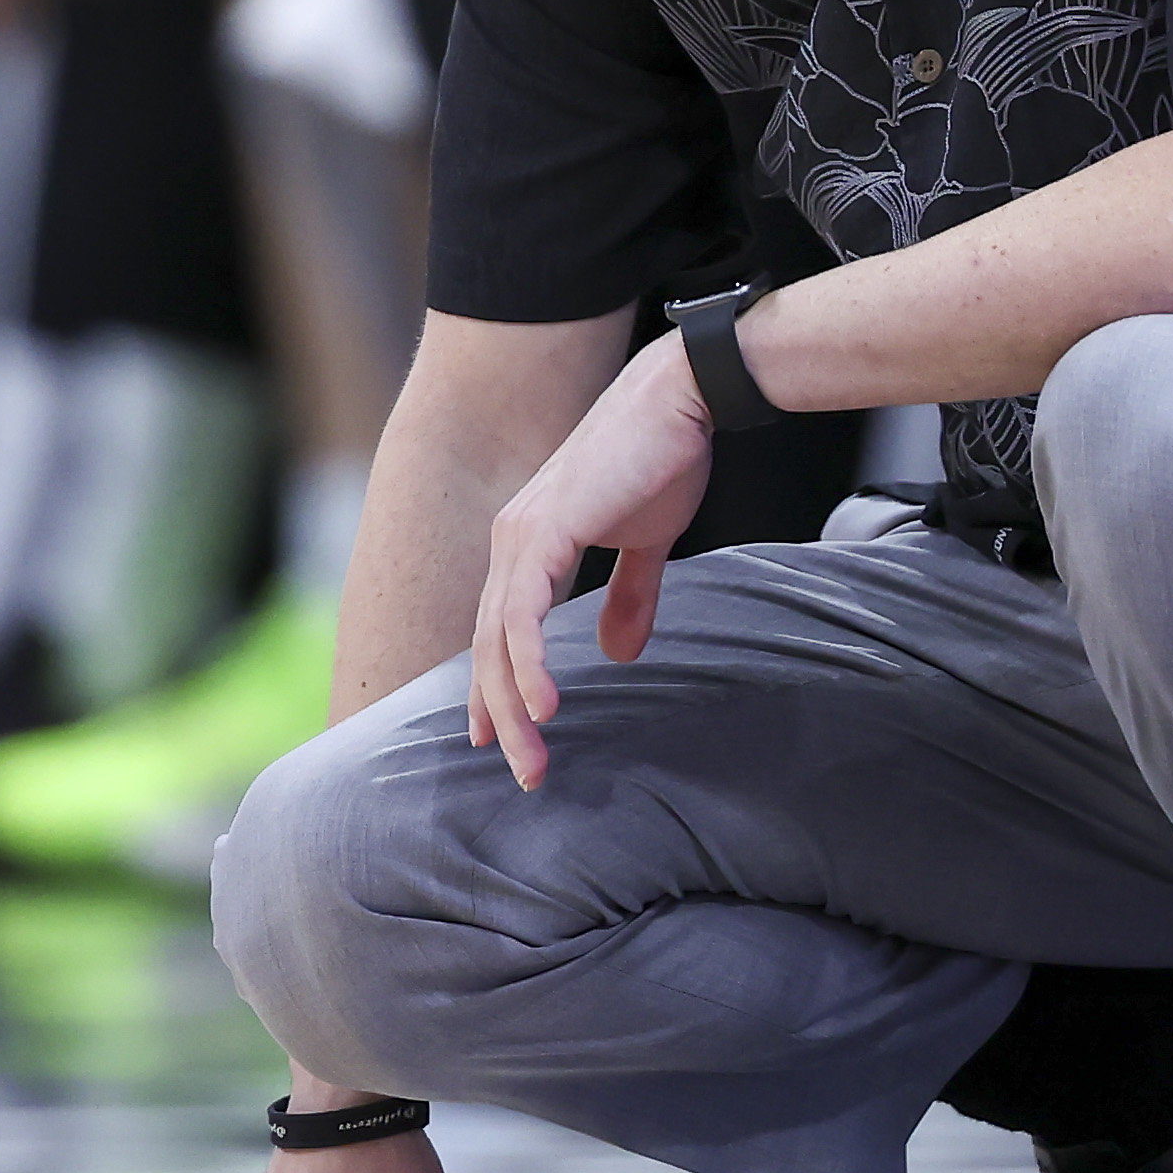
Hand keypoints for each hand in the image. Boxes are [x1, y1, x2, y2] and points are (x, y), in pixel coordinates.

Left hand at [462, 335, 714, 790]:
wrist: (682, 400)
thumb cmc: (664, 458)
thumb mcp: (645, 542)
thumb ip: (629, 596)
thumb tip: (618, 653)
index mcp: (530, 544)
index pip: (501, 630)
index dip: (497, 688)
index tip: (499, 739)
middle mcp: (513, 542)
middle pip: (490, 647)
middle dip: (502, 715)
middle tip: (524, 773)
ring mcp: (522, 536)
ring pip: (499, 642)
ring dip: (513, 707)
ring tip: (532, 760)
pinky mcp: (545, 532)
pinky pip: (523, 616)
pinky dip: (529, 666)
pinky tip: (544, 708)